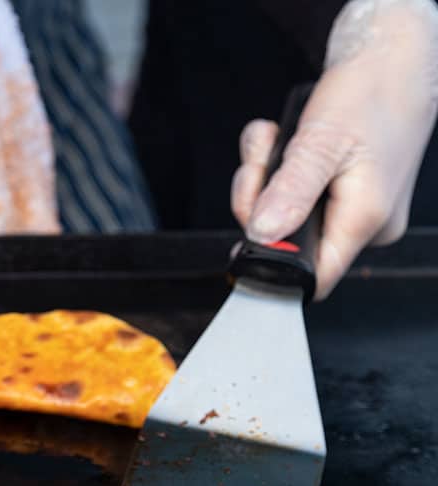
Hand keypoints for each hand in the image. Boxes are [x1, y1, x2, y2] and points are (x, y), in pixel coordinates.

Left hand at [231, 0, 437, 298]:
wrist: (388, 60)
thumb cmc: (370, 92)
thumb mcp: (322, 142)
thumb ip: (291, 192)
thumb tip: (263, 234)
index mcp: (364, 220)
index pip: (312, 277)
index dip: (271, 265)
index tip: (245, 235)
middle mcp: (362, 222)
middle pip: (286, 241)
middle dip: (259, 203)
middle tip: (260, 166)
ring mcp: (351, 208)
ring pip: (282, 215)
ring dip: (264, 179)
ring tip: (275, 142)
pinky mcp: (338, 192)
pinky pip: (290, 195)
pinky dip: (275, 168)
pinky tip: (282, 140)